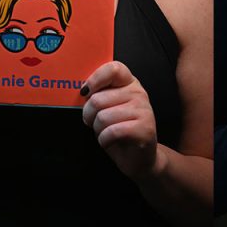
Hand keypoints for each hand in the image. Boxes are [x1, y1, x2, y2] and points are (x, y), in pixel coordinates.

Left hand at [82, 61, 157, 180]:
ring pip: (103, 117)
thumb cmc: (119, 131)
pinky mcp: (145, 128)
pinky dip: (104, 140)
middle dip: (89, 115)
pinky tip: (111, 141)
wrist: (139, 158)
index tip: (85, 92)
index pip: (113, 69)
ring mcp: (144, 110)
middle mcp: (139, 93)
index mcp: (129, 83)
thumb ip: (99, 95)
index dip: (95, 79)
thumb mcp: (108, 108)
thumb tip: (82, 91)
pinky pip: (111, 131)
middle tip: (96, 123)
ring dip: (98, 130)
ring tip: (107, 132)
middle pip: (98, 99)